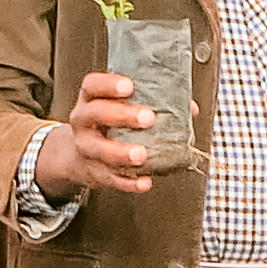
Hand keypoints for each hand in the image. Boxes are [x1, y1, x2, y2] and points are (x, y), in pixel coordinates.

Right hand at [33, 71, 158, 197]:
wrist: (77, 156)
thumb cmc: (106, 125)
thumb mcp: (118, 107)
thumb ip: (150, 102)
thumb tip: (189, 107)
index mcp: (90, 100)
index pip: (92, 86)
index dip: (108, 84)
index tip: (129, 85)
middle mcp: (83, 122)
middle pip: (96, 114)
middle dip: (121, 115)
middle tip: (147, 118)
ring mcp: (86, 148)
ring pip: (100, 150)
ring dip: (122, 152)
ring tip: (142, 154)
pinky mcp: (94, 172)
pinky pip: (111, 179)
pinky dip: (129, 183)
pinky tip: (145, 181)